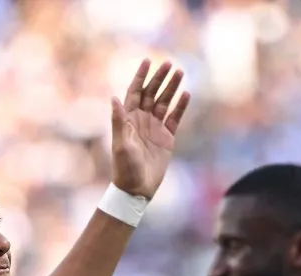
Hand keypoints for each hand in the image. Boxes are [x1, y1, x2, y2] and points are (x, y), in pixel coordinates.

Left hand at [110, 59, 189, 198]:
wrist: (136, 188)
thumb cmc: (124, 167)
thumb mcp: (121, 143)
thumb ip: (119, 120)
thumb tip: (113, 97)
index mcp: (128, 119)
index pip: (134, 92)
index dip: (140, 76)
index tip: (147, 61)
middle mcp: (141, 120)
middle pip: (151, 93)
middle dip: (159, 78)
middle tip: (169, 63)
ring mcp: (155, 128)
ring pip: (164, 102)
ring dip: (171, 88)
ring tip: (180, 73)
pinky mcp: (166, 138)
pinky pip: (175, 118)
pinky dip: (180, 106)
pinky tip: (186, 94)